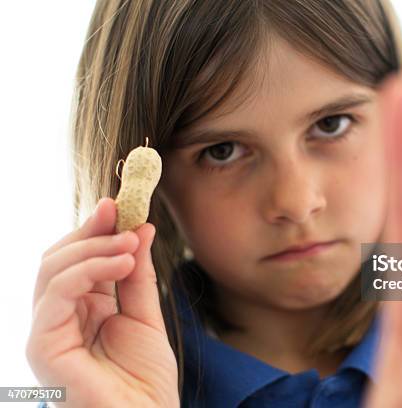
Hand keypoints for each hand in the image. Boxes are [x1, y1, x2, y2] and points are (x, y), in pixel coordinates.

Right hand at [27, 198, 178, 406]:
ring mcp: (48, 331)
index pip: (76, 260)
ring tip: (130, 244)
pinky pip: (56, 294)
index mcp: (81, 310)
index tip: (119, 205)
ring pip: (53, 270)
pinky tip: (121, 263)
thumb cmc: (145, 379)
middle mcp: (60, 317)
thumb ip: (137, 274)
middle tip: (122, 216)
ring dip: (94, 248)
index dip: (95, 229)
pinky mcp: (43, 346)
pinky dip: (87, 270)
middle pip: (59, 259)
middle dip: (91, 231)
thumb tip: (139, 228)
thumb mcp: (145, 314)